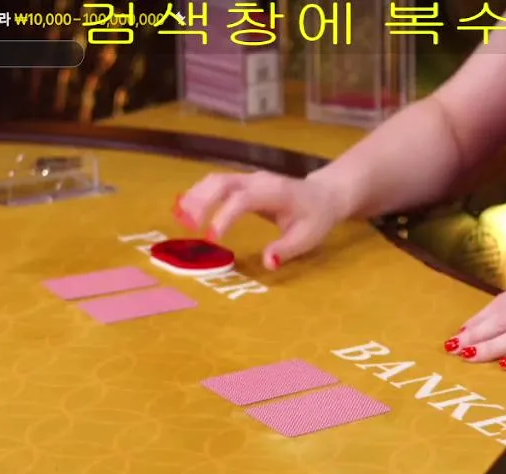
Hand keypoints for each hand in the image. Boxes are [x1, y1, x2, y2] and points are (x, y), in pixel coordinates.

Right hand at [175, 171, 345, 270]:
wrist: (324, 194)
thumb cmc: (316, 217)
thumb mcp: (308, 237)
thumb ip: (286, 248)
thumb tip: (268, 262)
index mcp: (275, 192)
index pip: (242, 200)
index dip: (224, 217)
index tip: (212, 239)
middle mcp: (258, 180)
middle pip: (222, 183)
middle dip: (201, 203)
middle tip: (187, 228)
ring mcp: (248, 178)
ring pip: (215, 179)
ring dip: (195, 197)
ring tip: (180, 220)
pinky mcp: (242, 182)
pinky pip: (216, 183)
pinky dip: (199, 194)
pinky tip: (185, 210)